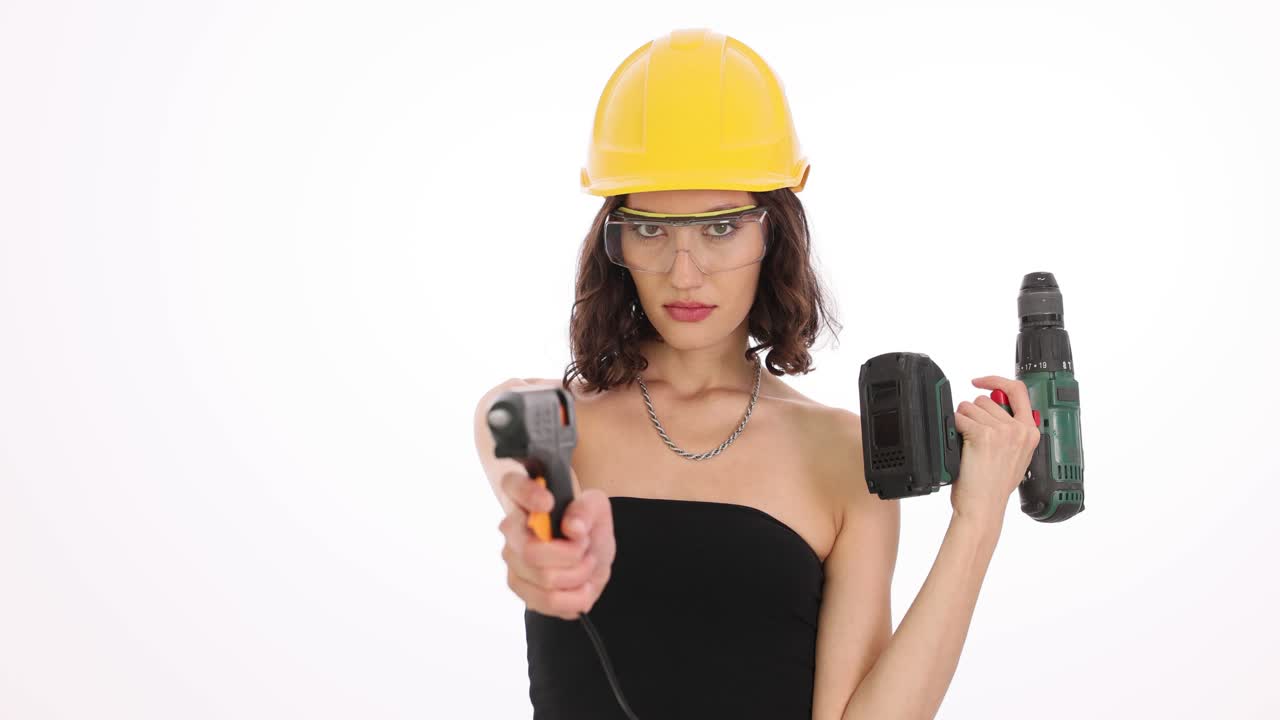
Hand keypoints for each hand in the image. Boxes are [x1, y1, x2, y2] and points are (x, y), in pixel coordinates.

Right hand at [497, 470, 615, 620]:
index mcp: (526, 498)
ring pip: (546, 579)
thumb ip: (587, 509)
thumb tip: (573, 526)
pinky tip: (580, 585)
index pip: (513, 486)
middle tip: (584, 548)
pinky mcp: (520, 588)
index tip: (548, 503)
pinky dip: (576, 597)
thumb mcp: (597, 509)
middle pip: (531, 552)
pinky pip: (549, 601)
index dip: (527, 495)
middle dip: (571, 555)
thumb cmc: (586, 526)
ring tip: (585, 565)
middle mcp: (511, 530)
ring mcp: (512, 561)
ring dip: (579, 575)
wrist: (590, 555)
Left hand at [949, 375, 1041, 526]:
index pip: (1018, 390)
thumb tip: (995, 406)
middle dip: (972, 413)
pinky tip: (961, 446)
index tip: (980, 381)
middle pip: (985, 399)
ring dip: (962, 421)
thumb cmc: (993, 486)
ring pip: (970, 407)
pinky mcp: (983, 434)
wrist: (983, 507)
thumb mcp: (1015, 456)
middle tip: (972, 437)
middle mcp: (1019, 429)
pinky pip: (960, 418)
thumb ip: (1012, 431)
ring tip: (969, 446)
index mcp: (1030, 432)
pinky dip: (955, 428)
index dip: (996, 380)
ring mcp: (1003, 431)